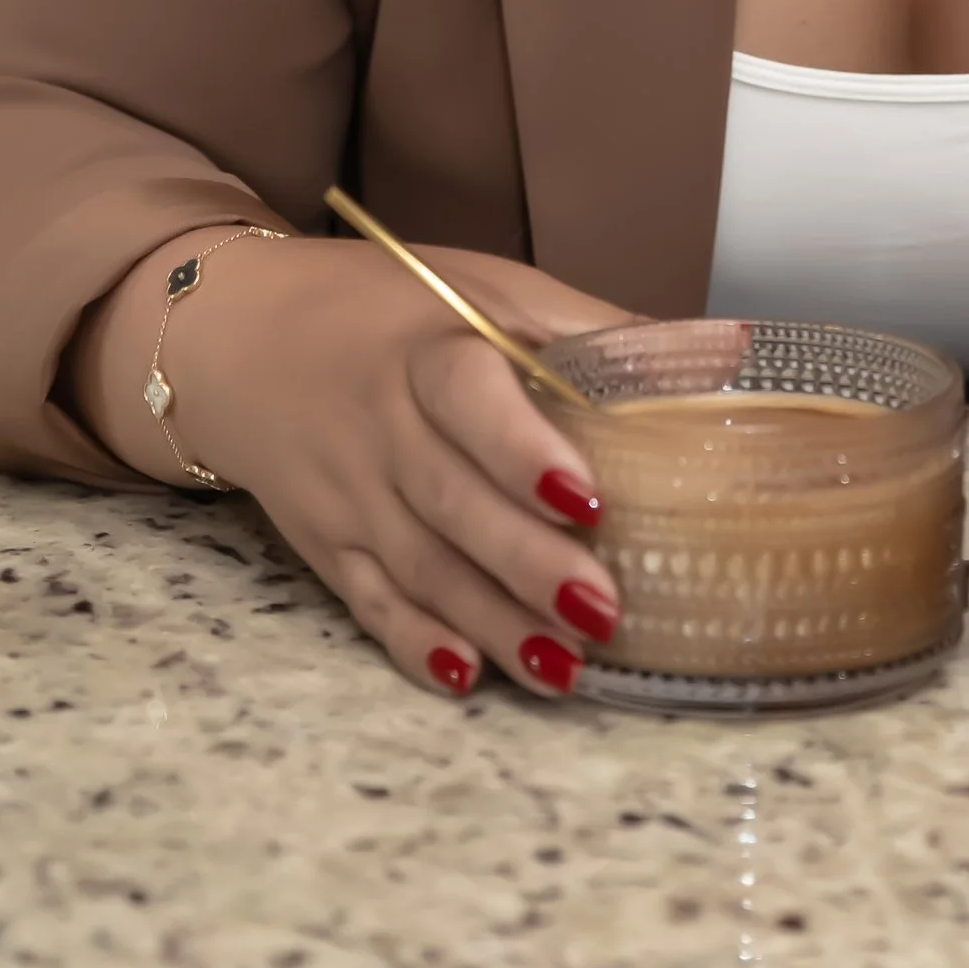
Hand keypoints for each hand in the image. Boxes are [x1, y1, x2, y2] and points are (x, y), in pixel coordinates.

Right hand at [68, 235, 630, 701]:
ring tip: (568, 670)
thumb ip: (594, 330)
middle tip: (605, 611)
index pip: (467, 398)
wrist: (240, 336)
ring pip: (420, 568)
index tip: (589, 498)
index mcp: (423, 348)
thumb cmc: (390, 309)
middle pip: (450, 503)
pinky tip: (469, 678)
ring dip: (493, 623)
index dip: (523, 451)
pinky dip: (417, 645)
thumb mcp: (487, 289)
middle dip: (526, 564)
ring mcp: (347, 495)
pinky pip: (370, 604)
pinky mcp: (326, 545)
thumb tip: (729, 354)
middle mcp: (378, 427)